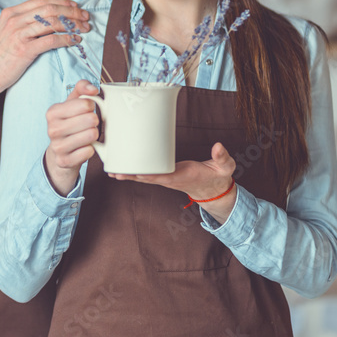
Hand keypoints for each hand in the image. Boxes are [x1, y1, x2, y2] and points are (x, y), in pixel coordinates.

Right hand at [0, 0, 90, 97]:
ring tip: (85, 29)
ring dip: (73, 24)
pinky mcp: (23, 49)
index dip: (62, 2)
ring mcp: (18, 34)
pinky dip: (66, 39)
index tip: (76, 7)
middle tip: (86, 17)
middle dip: (72, 12)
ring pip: (52, 22)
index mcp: (10, 13)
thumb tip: (45, 19)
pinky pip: (51, 40)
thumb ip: (22, 23)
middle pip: (50, 9)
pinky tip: (75, 41)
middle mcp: (14, 20)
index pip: (42, 1)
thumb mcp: (6, 33)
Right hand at [44, 80, 99, 194]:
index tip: (87, 110)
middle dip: (94, 121)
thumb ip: (82, 89)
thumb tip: (93, 89)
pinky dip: (91, 149)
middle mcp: (52, 129)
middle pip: (90, 119)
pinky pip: (89, 152)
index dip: (92, 106)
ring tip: (87, 135)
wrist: (60, 151)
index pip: (85, 103)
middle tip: (88, 124)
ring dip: (94, 135)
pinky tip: (84, 147)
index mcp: (53, 112)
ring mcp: (57, 146)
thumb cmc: (69, 123)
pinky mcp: (64, 161)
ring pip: (91, 135)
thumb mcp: (72, 103)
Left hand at [109, 142, 237, 221]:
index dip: (149, 174)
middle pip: (147, 178)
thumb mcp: (225, 167)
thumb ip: (222, 157)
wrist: (214, 190)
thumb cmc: (217, 177)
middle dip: (131, 176)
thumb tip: (218, 146)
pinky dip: (133, 173)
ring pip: (144, 178)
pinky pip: (146, 175)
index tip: (135, 171)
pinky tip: (121, 169)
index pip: (163, 176)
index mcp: (183, 175)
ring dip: (128, 175)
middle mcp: (170, 179)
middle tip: (114, 172)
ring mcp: (166, 179)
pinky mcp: (164, 176)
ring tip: (111, 171)